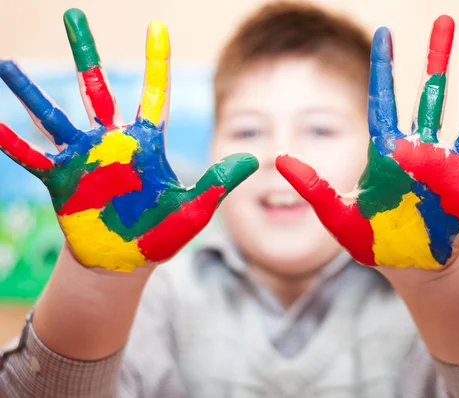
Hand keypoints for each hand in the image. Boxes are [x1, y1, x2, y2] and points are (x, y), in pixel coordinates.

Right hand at [0, 9, 256, 271]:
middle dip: (85, 52)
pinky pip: (31, 156)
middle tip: (74, 15)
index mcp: (146, 144)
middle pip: (96, 88)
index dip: (156, 61)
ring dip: (30, 91)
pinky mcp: (61, 181)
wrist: (126, 262)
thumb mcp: (194, 208)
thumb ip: (218, 182)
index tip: (158, 27)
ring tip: (6, 64)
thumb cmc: (161, 234)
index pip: (153, 94)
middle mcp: (112, 143)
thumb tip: (254, 159)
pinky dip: (11, 141)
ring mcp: (84, 159)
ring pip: (54, 115)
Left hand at [276, 16, 458, 269]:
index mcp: (386, 153)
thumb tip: (279, 159)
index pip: (383, 100)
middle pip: (430, 96)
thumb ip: (313, 187)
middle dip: (436, 58)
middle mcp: (419, 151)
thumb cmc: (373, 241)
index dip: (383, 67)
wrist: (406, 266)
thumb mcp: (338, 216)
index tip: (382, 33)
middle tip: (445, 20)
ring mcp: (447, 169)